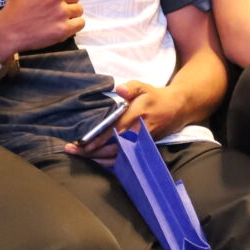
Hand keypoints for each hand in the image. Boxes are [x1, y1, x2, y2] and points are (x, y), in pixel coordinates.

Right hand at [0, 0, 82, 57]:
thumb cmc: (15, 1)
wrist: (9, 30)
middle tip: (51, 6)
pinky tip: (60, 24)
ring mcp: (60, 12)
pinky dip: (73, 24)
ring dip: (70, 12)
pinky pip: (80, 23)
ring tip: (55, 15)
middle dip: (66, 0)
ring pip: (78, 8)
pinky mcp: (63, 29)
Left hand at [68, 80, 188, 163]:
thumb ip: (131, 87)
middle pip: (113, 146)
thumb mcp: (144, 87)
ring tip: (78, 155)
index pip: (116, 129)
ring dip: (97, 158)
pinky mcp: (142, 150)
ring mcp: (141, 144)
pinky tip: (95, 161)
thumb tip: (120, 90)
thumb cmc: (155, 97)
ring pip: (118, 156)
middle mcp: (139, 132)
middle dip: (92, 150)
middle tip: (71, 149)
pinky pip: (124, 160)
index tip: (83, 142)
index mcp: (138, 115)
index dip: (99, 138)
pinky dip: (109, 162)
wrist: (177, 110)